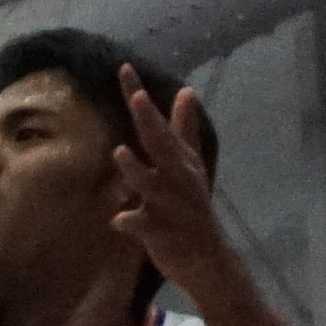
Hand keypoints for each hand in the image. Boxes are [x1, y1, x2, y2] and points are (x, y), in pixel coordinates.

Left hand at [105, 77, 250, 313]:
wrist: (207, 257)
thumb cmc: (192, 207)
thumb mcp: (192, 165)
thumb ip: (184, 130)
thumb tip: (186, 91)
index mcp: (180, 160)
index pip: (157, 122)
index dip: (139, 96)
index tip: (123, 68)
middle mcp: (176, 177)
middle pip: (159, 145)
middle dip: (149, 121)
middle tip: (136, 97)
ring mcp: (169, 204)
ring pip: (150, 185)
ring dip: (136, 170)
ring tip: (120, 152)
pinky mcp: (161, 232)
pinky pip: (142, 225)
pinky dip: (129, 222)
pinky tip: (118, 220)